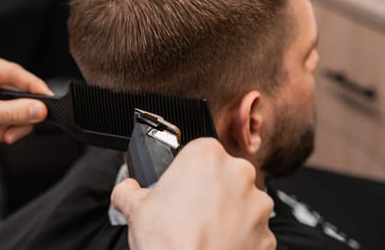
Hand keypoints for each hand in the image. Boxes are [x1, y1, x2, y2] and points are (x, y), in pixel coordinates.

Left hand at [0, 49, 51, 161]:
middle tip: (14, 128)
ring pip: (19, 106)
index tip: (48, 102)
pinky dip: (8, 128)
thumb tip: (40, 109)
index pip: (16, 73)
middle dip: (19, 114)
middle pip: (20, 92)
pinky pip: (13, 116)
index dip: (34, 88)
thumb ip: (14, 112)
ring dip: (12, 124)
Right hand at [111, 138, 275, 249]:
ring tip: (201, 232)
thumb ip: (128, 189)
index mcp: (207, 155)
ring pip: (241, 202)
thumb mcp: (133, 207)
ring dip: (226, 213)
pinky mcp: (267, 234)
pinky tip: (217, 246)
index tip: (179, 186)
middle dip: (209, 190)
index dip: (185, 170)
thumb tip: (126, 189)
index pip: (198, 152)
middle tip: (187, 211)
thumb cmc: (167, 241)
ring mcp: (257, 204)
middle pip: (222, 174)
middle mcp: (238, 173)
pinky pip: (252, 230)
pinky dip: (238, 237)